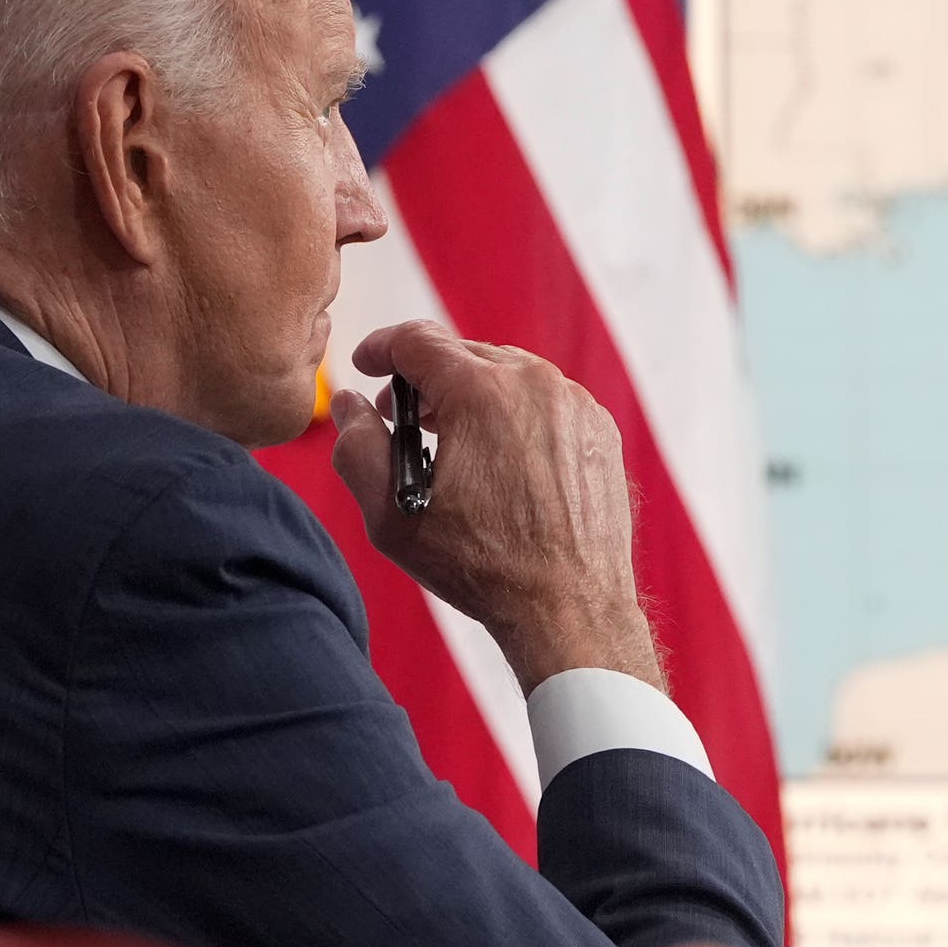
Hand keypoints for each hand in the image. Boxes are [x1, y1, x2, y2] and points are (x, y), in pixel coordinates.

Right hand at [329, 320, 659, 691]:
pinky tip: (500, 457)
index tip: (368, 367)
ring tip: (450, 437)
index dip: (382, 349)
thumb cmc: (481, 566)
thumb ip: (357, 447)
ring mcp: (574, 403)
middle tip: (402, 416)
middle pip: (463, 353)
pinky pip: (546, 402)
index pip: (416, 340)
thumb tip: (348, 402)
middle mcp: (533, 383)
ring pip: (508, 374)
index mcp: (481, 392)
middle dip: (425, 378)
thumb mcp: (391, 515)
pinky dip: (516, 415)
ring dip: (472, 394)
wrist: (567, 606)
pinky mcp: (599, 428)